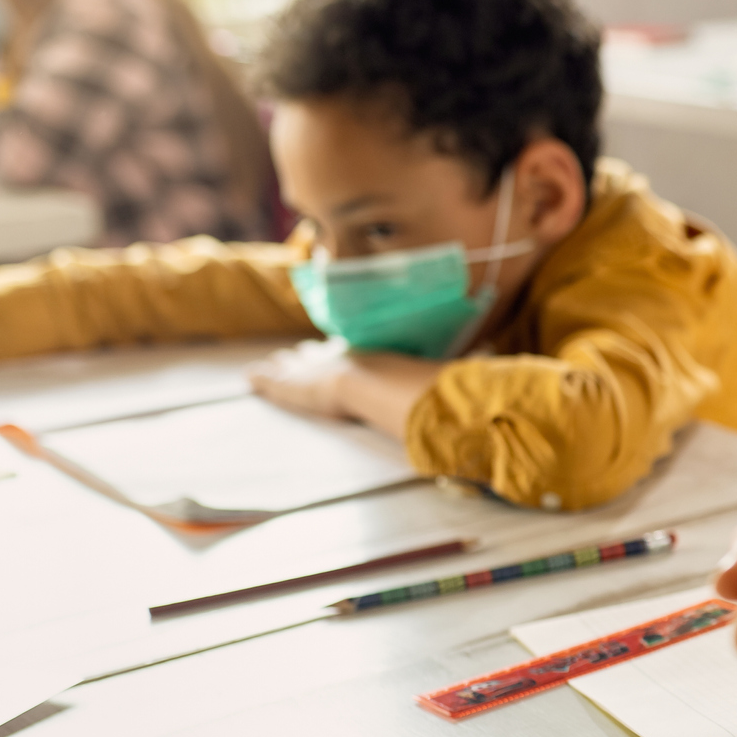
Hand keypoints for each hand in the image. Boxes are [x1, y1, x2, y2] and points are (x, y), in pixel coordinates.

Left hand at [247, 340, 442, 438]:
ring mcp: (311, 371)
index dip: (336, 351)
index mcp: (361, 356)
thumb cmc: (399, 382)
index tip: (331, 348)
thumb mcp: (425, 376)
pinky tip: (250, 378)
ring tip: (266, 365)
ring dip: (280, 366)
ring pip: (291, 366)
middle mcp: (334, 357)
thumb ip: (446, 376)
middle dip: (304, 354)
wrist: (371, 384)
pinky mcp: (292, 387)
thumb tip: (486, 361)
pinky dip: (262, 379)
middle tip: (294, 352)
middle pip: (315, 354)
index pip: (345, 352)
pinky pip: (272, 381)